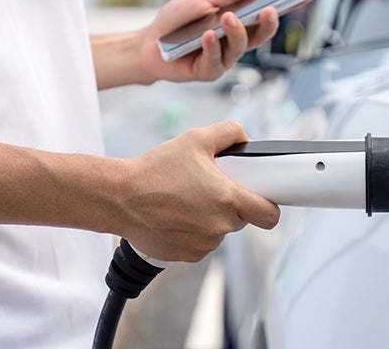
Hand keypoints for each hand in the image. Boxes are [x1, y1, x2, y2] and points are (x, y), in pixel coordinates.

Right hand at [118, 120, 279, 261]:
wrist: (119, 197)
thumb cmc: (155, 170)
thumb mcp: (195, 139)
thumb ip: (229, 132)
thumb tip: (246, 138)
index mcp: (227, 199)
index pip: (270, 215)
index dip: (269, 205)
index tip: (260, 196)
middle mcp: (219, 227)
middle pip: (243, 219)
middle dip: (232, 204)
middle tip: (210, 187)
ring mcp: (203, 245)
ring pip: (221, 231)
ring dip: (212, 218)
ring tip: (187, 198)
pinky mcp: (186, 256)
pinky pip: (202, 243)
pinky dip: (194, 231)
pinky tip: (176, 214)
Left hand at [143, 0, 279, 82]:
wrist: (149, 42)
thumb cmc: (178, 20)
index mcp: (238, 23)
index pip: (266, 15)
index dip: (286, 7)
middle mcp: (235, 42)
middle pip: (260, 36)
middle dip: (268, 24)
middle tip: (270, 10)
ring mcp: (223, 59)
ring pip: (239, 48)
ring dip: (235, 32)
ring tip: (227, 17)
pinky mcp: (207, 72)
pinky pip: (215, 61)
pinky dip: (211, 47)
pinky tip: (207, 36)